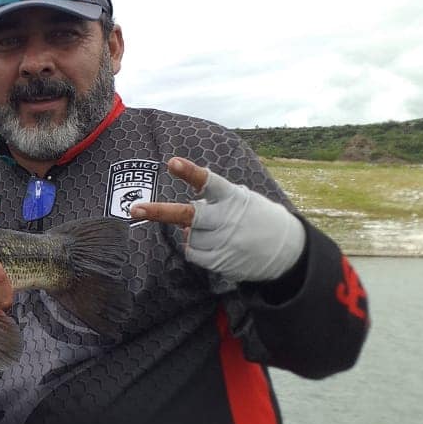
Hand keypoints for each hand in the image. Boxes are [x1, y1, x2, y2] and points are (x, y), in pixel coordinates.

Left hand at [129, 157, 304, 281]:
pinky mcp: (220, 260)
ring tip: (217, 233)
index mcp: (232, 196)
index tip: (171, 162)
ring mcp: (223, 241)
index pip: (208, 181)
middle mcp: (225, 218)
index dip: (189, 172)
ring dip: (194, 233)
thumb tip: (185, 221)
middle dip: (160, 212)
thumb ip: (214, 202)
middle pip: (187, 214)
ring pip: (189, 236)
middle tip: (135, 210)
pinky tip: (215, 245)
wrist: (287, 250)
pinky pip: (193, 252)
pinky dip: (197, 248)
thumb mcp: (241, 199)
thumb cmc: (256, 218)